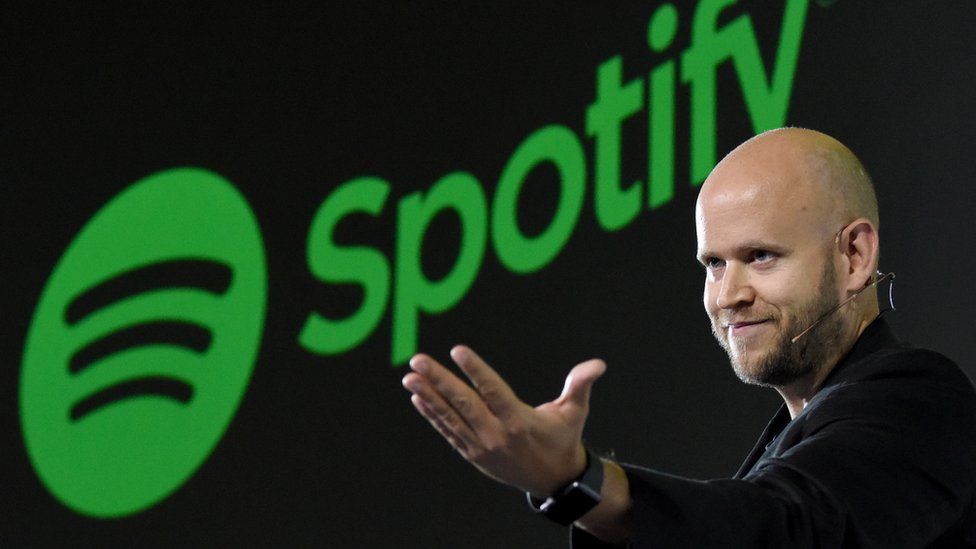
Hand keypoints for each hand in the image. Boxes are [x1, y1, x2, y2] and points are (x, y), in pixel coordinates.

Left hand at [402, 345, 605, 496]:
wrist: (553, 481)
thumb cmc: (563, 438)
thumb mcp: (575, 412)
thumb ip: (580, 385)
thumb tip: (598, 364)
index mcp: (520, 421)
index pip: (493, 391)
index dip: (475, 370)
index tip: (457, 350)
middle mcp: (496, 434)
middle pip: (464, 403)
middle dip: (439, 381)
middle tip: (418, 360)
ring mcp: (481, 446)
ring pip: (450, 418)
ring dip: (428, 396)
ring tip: (409, 378)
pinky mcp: (472, 453)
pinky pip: (448, 432)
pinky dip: (432, 415)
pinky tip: (418, 398)